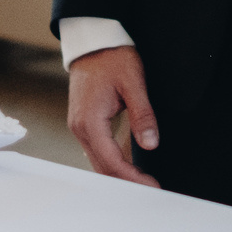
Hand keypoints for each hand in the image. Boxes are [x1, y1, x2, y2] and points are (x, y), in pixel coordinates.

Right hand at [66, 45, 160, 186]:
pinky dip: (112, 162)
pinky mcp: (83, 123)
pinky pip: (96, 150)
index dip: (132, 178)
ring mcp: (79, 126)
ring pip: (98, 161)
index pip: (112, 162)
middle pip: (102, 167)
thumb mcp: (133, 83)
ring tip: (143, 181)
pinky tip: (129, 166)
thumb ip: (142, 115)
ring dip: (119, 174)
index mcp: (90, 121)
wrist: (93, 41)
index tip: (152, 186)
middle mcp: (80, 128)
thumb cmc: (112, 57)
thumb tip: (151, 144)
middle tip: (151, 189)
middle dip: (127, 182)